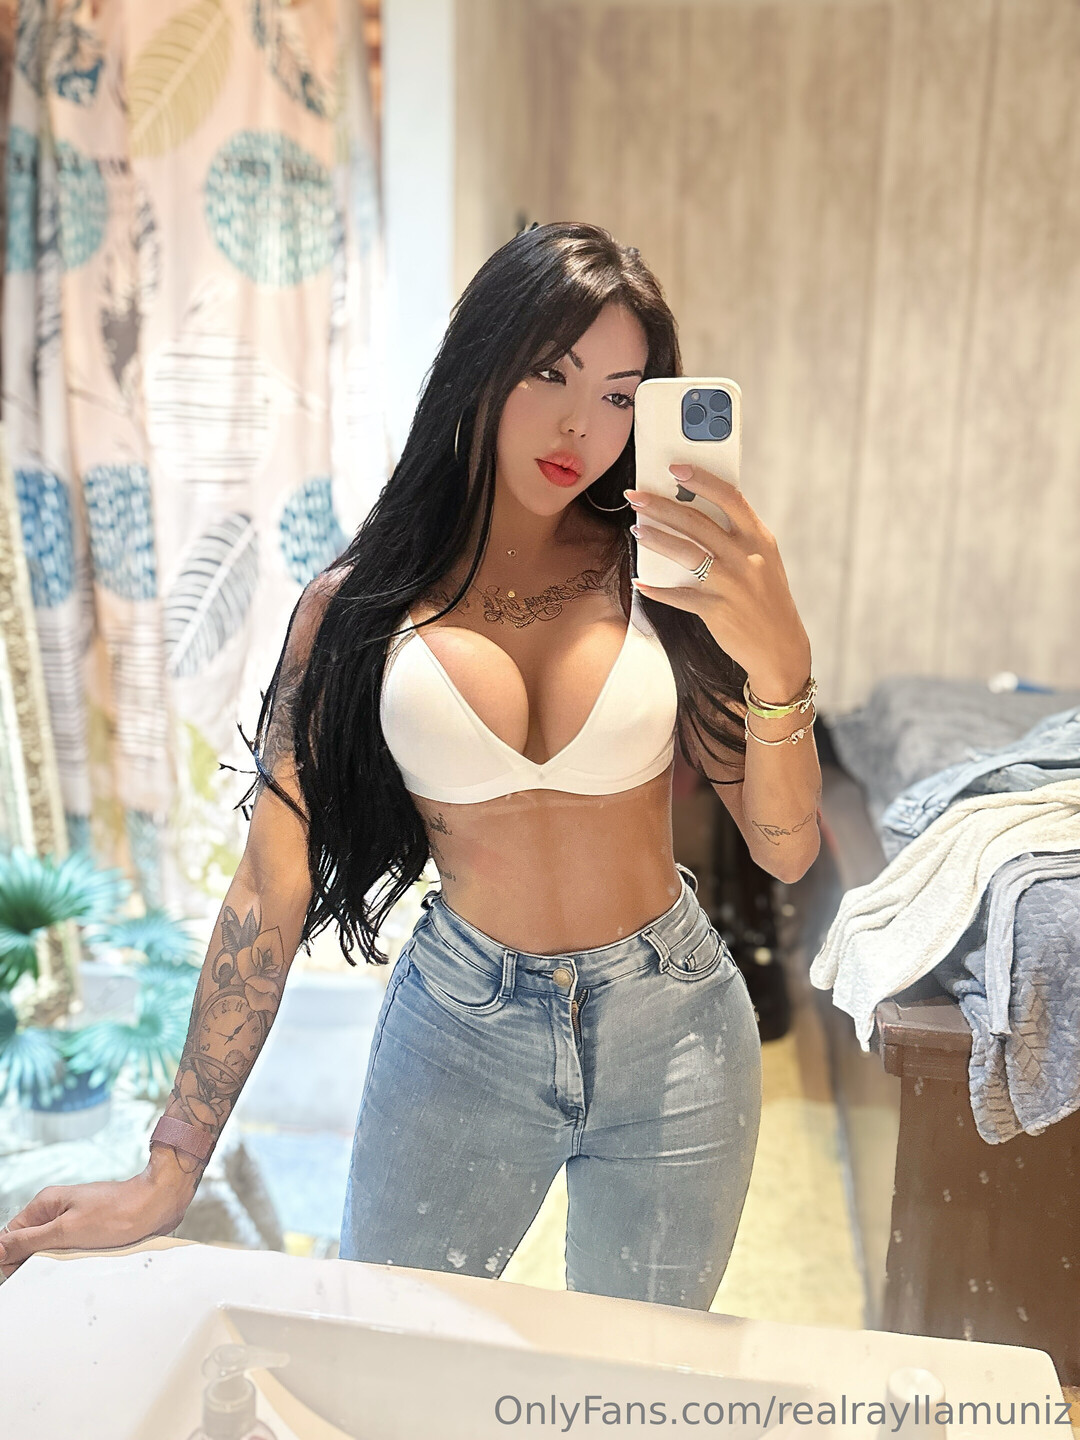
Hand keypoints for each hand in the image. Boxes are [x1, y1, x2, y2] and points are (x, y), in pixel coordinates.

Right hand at [0, 1166, 193, 1279]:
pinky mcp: (91, 1230)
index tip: (18, 1275)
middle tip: (47, 1273)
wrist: (157, 1205)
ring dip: (55, 1263)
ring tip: (68, 1267)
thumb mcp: (66, 1230)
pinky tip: (81, 1267)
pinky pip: (72, 1250)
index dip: (11, 1258)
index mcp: (46, 1204)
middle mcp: (58, 1210)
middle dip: (33, 1262)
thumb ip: (29, 1240)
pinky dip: (72, 1261)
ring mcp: (75, 1220)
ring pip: (51, 1250)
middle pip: (30, 1244)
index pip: (11, 1236)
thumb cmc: (118, 1213)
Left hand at [628, 464, 811, 697]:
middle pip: (697, 522)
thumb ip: (737, 537)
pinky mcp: (716, 610)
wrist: (780, 647)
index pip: (730, 498)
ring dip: (656, 539)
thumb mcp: (762, 561)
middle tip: (636, 496)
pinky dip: (658, 590)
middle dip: (662, 506)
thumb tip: (695, 510)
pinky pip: (679, 595)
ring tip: (637, 528)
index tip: (675, 469)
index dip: (701, 480)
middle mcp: (746, 558)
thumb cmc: (766, 599)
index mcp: (759, 539)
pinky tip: (641, 583)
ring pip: (686, 553)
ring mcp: (731, 584)